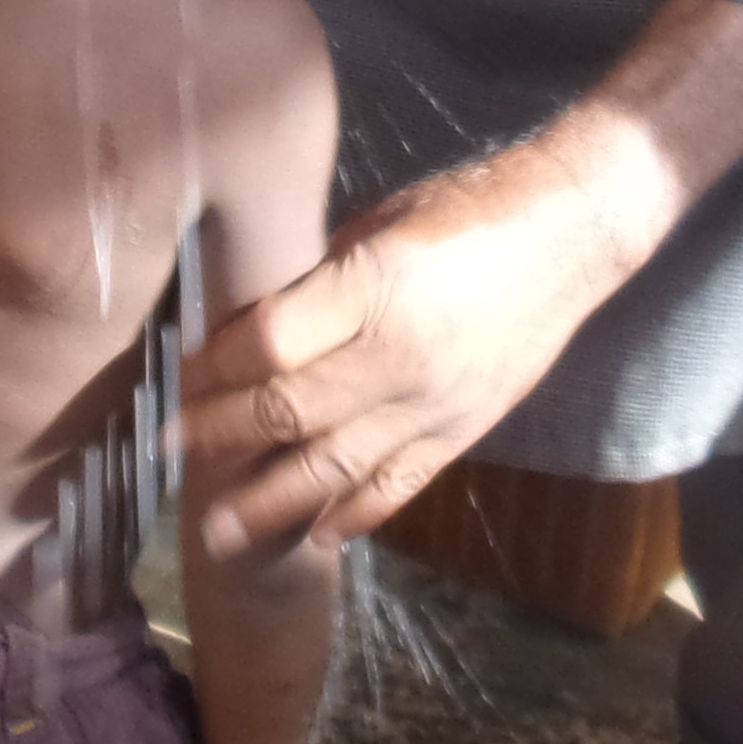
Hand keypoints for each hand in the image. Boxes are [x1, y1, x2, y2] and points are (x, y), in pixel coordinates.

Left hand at [178, 133, 647, 560]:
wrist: (573, 236)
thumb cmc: (469, 211)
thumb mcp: (379, 224)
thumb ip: (319, 284)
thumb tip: (251, 331)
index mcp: (373, 287)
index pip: (268, 344)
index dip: (214, 367)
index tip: (181, 377)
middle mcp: (398, 355)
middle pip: (286, 411)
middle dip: (218, 436)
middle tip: (169, 452)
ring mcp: (432, 404)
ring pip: (332, 467)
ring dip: (266, 503)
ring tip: (217, 530)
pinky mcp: (462, 433)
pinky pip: (397, 487)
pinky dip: (352, 515)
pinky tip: (315, 533)